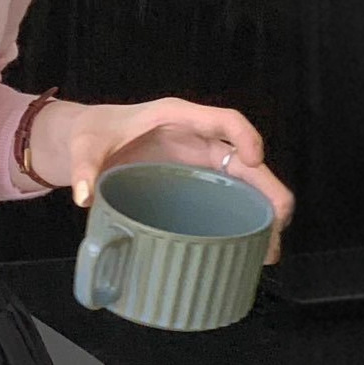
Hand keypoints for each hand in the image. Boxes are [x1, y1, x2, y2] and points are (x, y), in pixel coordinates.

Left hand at [32, 96, 295, 263]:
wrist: (84, 140)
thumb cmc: (91, 133)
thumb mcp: (85, 146)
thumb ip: (84, 167)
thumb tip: (82, 197)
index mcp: (176, 118)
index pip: (224, 120)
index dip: (244, 135)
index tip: (254, 158)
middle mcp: (196, 137)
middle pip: (244, 157)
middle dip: (267, 186)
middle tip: (281, 221)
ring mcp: (197, 159)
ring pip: (241, 181)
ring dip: (261, 209)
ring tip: (271, 246)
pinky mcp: (192, 179)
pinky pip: (225, 194)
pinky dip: (240, 216)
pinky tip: (246, 245)